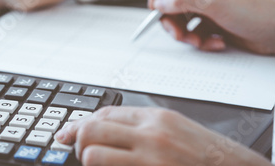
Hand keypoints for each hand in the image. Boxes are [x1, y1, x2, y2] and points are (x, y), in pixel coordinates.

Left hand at [55, 106, 270, 165]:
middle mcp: (152, 136)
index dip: (79, 124)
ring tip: (97, 164)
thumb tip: (104, 128)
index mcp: (157, 118)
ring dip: (89, 161)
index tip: (66, 134)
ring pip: (94, 155)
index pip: (104, 114)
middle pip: (93, 130)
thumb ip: (141, 127)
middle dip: (78, 142)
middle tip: (80, 152)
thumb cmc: (209, 155)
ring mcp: (152, 160)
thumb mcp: (176, 129)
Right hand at [147, 0, 274, 53]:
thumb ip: (182, 0)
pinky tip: (216, 42)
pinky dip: (201, 41)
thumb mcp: (213, 3)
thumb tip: (158, 2)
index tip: (155, 7)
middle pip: (168, 3)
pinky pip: (193, 34)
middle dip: (171, 22)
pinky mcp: (210, 25)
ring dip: (186, 35)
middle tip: (178, 34)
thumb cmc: (252, 10)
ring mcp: (204, 8)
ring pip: (179, 22)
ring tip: (199, 42)